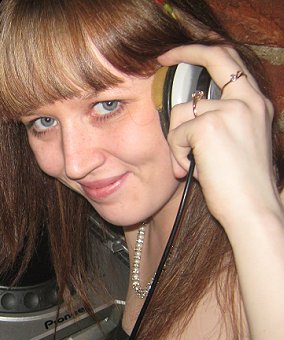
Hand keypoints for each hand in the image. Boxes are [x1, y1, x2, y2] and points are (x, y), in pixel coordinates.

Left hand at [158, 45, 278, 230]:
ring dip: (175, 140)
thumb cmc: (239, 184)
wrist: (251, 209)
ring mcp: (230, 111)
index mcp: (256, 104)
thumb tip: (185, 107)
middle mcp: (248, 101)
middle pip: (214, 57)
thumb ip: (217, 119)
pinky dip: (175, 153)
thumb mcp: (234, 142)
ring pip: (180, 111)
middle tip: (162, 58)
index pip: (231, 61)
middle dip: (184, 52)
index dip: (203, 52)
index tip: (179, 54)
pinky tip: (190, 170)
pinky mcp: (208, 126)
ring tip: (187, 163)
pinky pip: (175, 134)